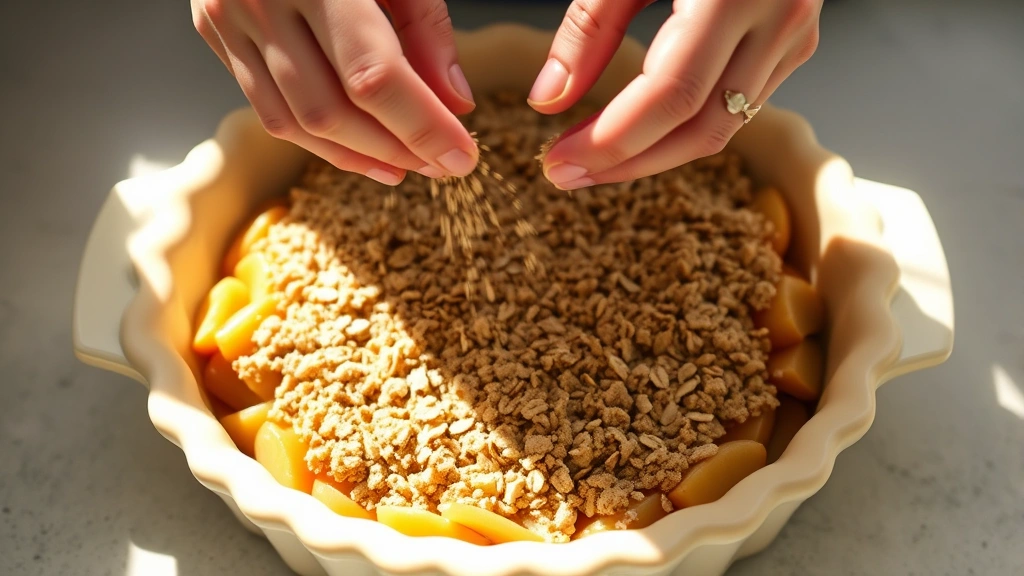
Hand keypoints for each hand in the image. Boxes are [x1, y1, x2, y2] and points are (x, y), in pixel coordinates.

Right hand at [191, 0, 479, 184]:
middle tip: (441, 164)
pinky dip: (318, 139)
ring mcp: (227, 19)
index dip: (422, 127)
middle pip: (332, 111)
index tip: (461, 157)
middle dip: (395, 149)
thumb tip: (455, 104)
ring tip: (405, 167)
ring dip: (357, 157)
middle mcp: (261, 0)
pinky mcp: (213, 32)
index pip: (373, 78)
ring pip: (295, 123)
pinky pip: (268, 109)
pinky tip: (360, 149)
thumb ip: (425, 28)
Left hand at [530, 0, 820, 188]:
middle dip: (628, 163)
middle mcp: (778, 19)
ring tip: (593, 159)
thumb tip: (548, 101)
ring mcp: (794, 36)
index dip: (611, 141)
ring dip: (654, 154)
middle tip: (567, 175)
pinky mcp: (793, 44)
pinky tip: (639, 131)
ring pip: (722, 127)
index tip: (557, 162)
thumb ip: (588, 28)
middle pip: (701, 128)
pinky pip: (736, 107)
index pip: (671, 95)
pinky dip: (682, 128)